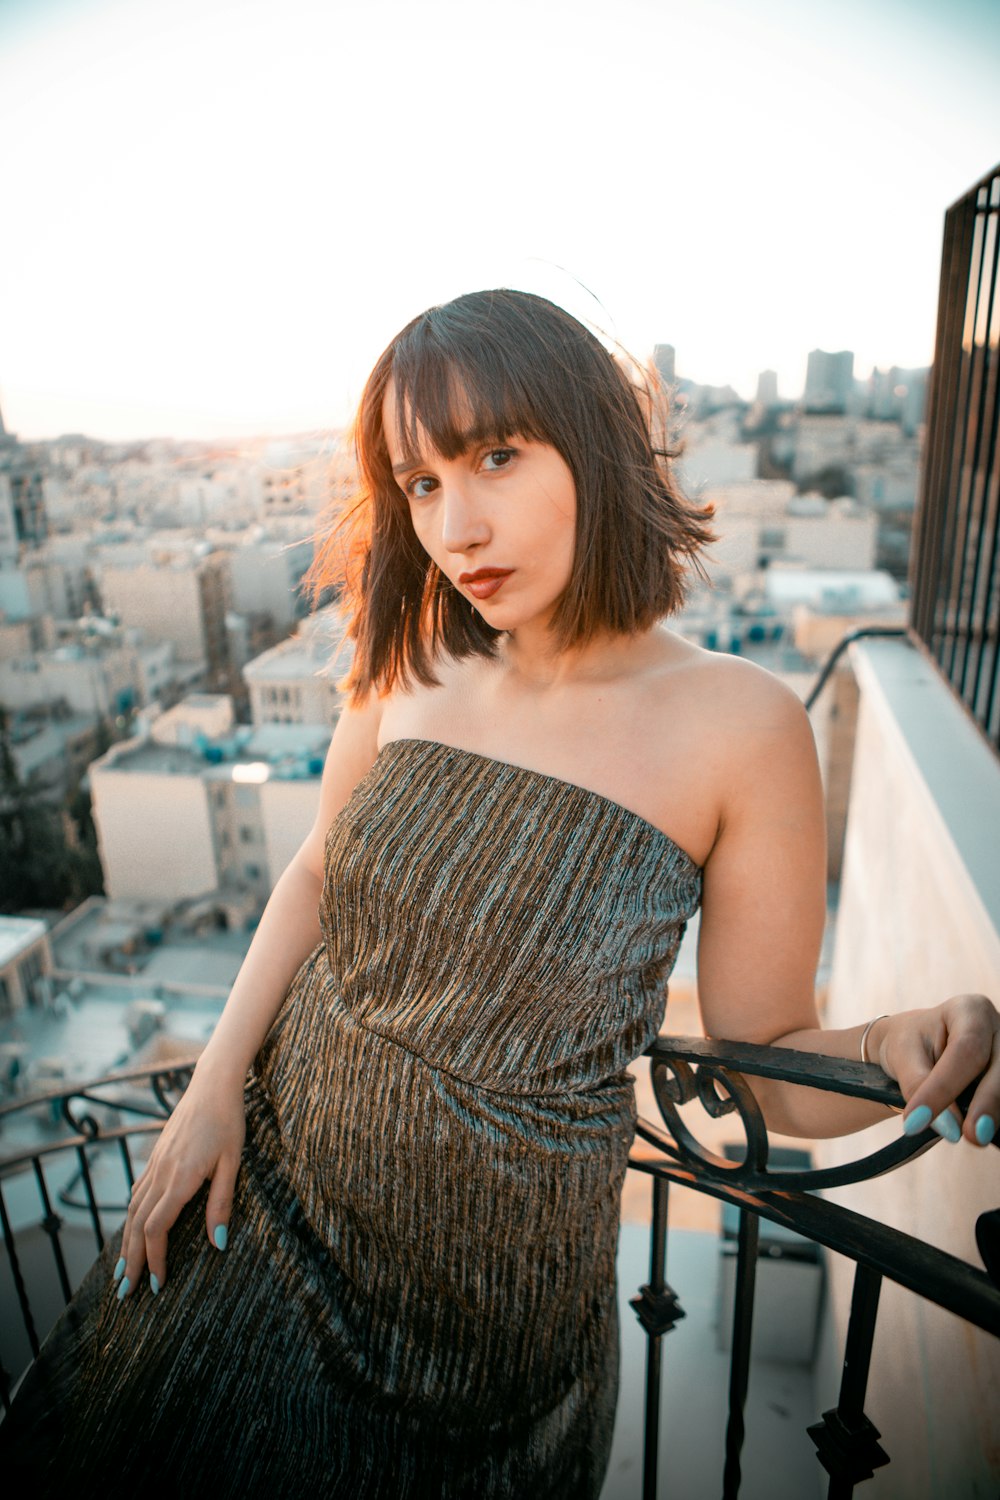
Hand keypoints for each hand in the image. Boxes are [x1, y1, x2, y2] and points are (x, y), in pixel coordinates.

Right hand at [113, 1062, 245, 1299]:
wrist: (212, 1084)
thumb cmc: (228, 1121)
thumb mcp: (233, 1163)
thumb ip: (221, 1203)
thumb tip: (218, 1244)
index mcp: (179, 1179)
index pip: (157, 1230)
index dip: (155, 1260)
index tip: (157, 1285)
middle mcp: (160, 1174)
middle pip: (136, 1226)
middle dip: (131, 1262)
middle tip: (125, 1293)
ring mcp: (155, 1164)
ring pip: (132, 1210)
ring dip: (126, 1243)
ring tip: (122, 1271)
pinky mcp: (156, 1156)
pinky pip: (137, 1192)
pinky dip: (130, 1217)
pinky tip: (131, 1228)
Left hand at [874, 993, 999, 1146]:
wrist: (914, 1046)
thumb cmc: (908, 1045)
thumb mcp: (902, 1057)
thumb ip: (919, 1087)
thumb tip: (951, 1128)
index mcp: (969, 1010)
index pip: (965, 1050)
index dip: (945, 1087)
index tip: (918, 1120)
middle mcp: (996, 1028)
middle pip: (998, 1066)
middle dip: (987, 1103)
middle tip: (973, 1136)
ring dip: (994, 1111)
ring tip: (976, 1136)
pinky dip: (996, 1113)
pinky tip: (985, 1128)